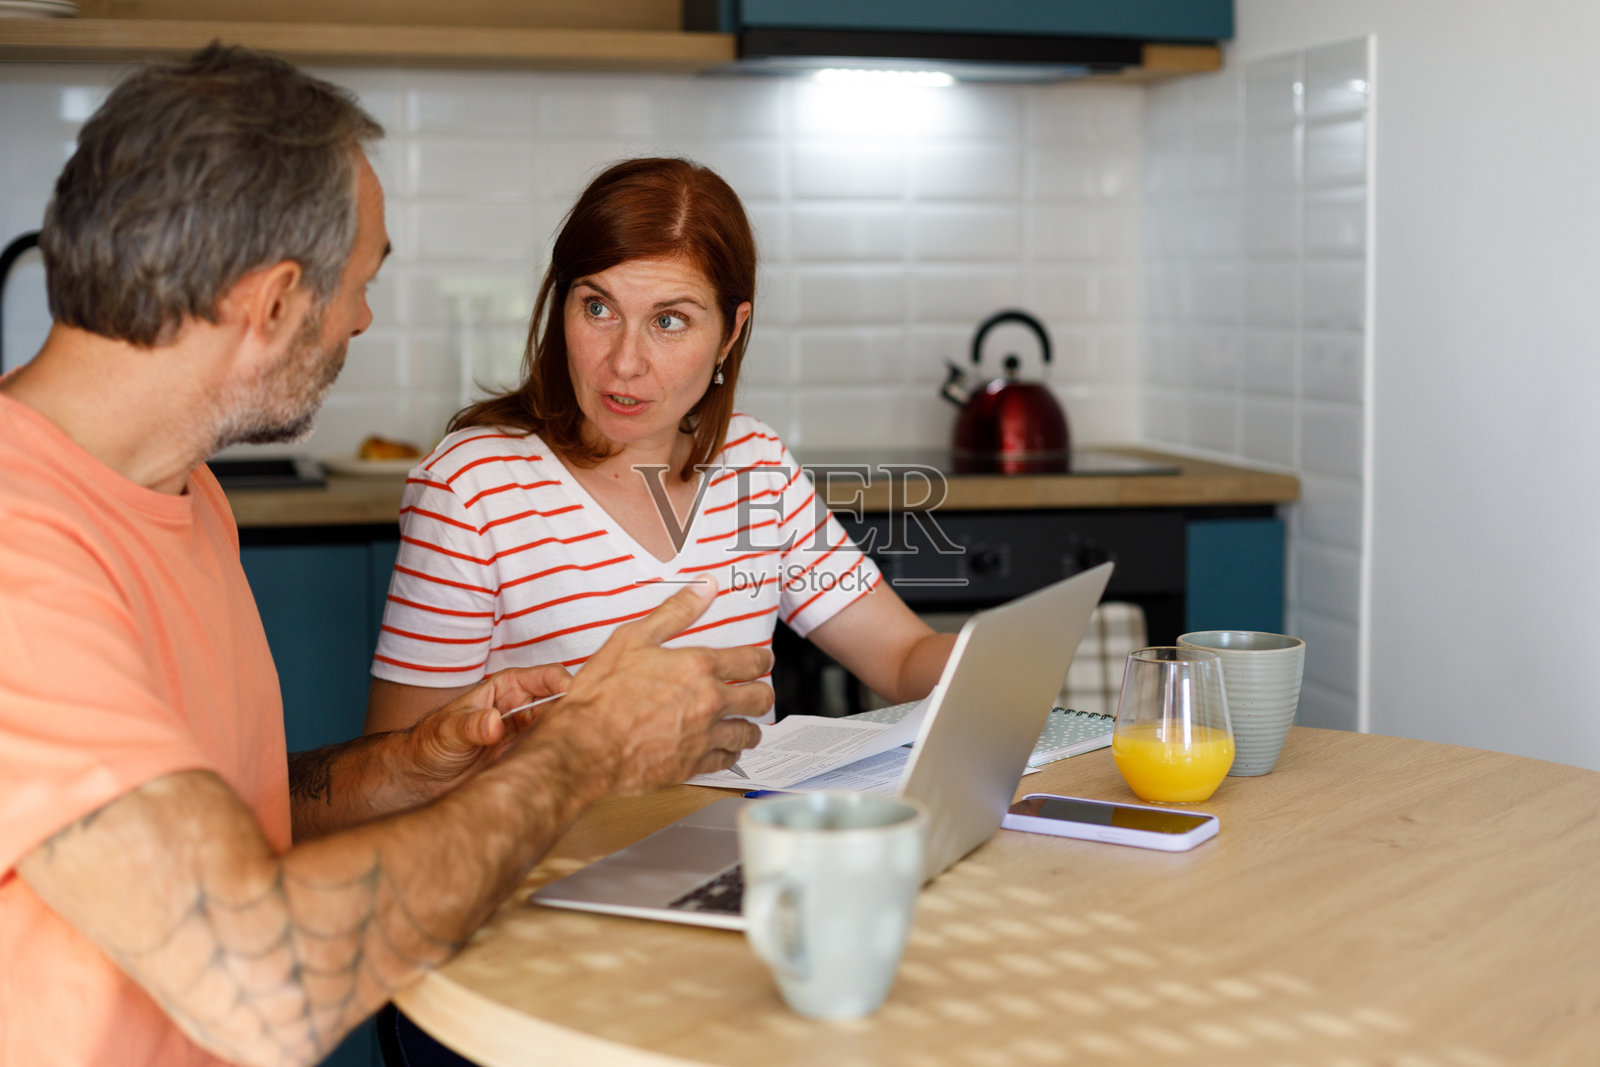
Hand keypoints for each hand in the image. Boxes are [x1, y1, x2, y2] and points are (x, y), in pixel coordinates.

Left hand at [395, 663, 573, 802]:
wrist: (421, 779)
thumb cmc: (430, 744)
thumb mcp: (446, 731)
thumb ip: (470, 725)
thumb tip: (493, 722)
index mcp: (508, 688)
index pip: (546, 678)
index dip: (564, 685)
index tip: (572, 699)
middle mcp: (523, 708)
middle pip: (563, 704)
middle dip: (576, 714)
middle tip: (587, 730)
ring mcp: (528, 735)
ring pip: (562, 731)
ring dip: (572, 739)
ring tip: (582, 751)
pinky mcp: (528, 759)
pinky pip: (554, 756)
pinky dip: (565, 761)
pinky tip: (571, 768)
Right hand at [537, 578, 771, 795]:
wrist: (585, 746)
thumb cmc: (602, 694)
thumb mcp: (632, 639)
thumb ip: (674, 612)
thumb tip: (705, 587)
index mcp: (698, 667)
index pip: (751, 661)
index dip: (763, 660)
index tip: (764, 660)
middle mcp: (709, 702)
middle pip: (759, 698)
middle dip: (762, 693)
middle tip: (758, 692)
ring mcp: (703, 736)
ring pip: (748, 733)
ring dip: (750, 726)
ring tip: (746, 723)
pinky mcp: (692, 765)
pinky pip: (727, 760)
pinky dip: (730, 753)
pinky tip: (726, 749)